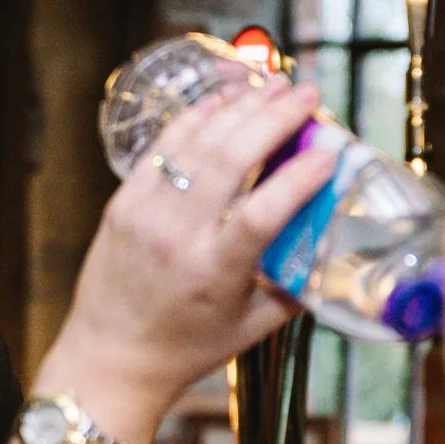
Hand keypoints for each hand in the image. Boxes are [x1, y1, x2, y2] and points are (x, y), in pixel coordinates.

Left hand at [44, 75, 337, 411]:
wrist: (111, 357)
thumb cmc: (187, 347)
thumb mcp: (252, 327)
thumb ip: (295, 285)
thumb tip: (333, 239)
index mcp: (214, 272)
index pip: (262, 213)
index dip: (298, 179)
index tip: (331, 152)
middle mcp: (177, 237)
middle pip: (230, 160)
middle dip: (275, 118)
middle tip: (309, 93)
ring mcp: (145, 214)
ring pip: (196, 144)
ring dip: (240, 107)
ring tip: (276, 86)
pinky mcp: (123, 203)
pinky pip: (163, 148)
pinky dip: (197, 118)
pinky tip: (226, 99)